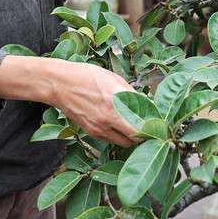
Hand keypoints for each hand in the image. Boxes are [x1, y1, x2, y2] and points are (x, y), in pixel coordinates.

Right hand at [0, 55, 140, 146]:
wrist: (59, 84)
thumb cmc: (87, 76)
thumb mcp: (114, 78)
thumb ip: (132, 95)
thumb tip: (148, 105)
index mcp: (117, 102)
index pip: (143, 125)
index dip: (153, 126)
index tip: (158, 122)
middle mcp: (109, 119)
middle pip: (137, 138)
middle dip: (145, 133)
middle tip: (148, 125)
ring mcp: (99, 128)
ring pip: (125, 142)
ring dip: (132, 136)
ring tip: (132, 123)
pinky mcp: (91, 133)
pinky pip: (112, 140)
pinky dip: (118, 135)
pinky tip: (117, 122)